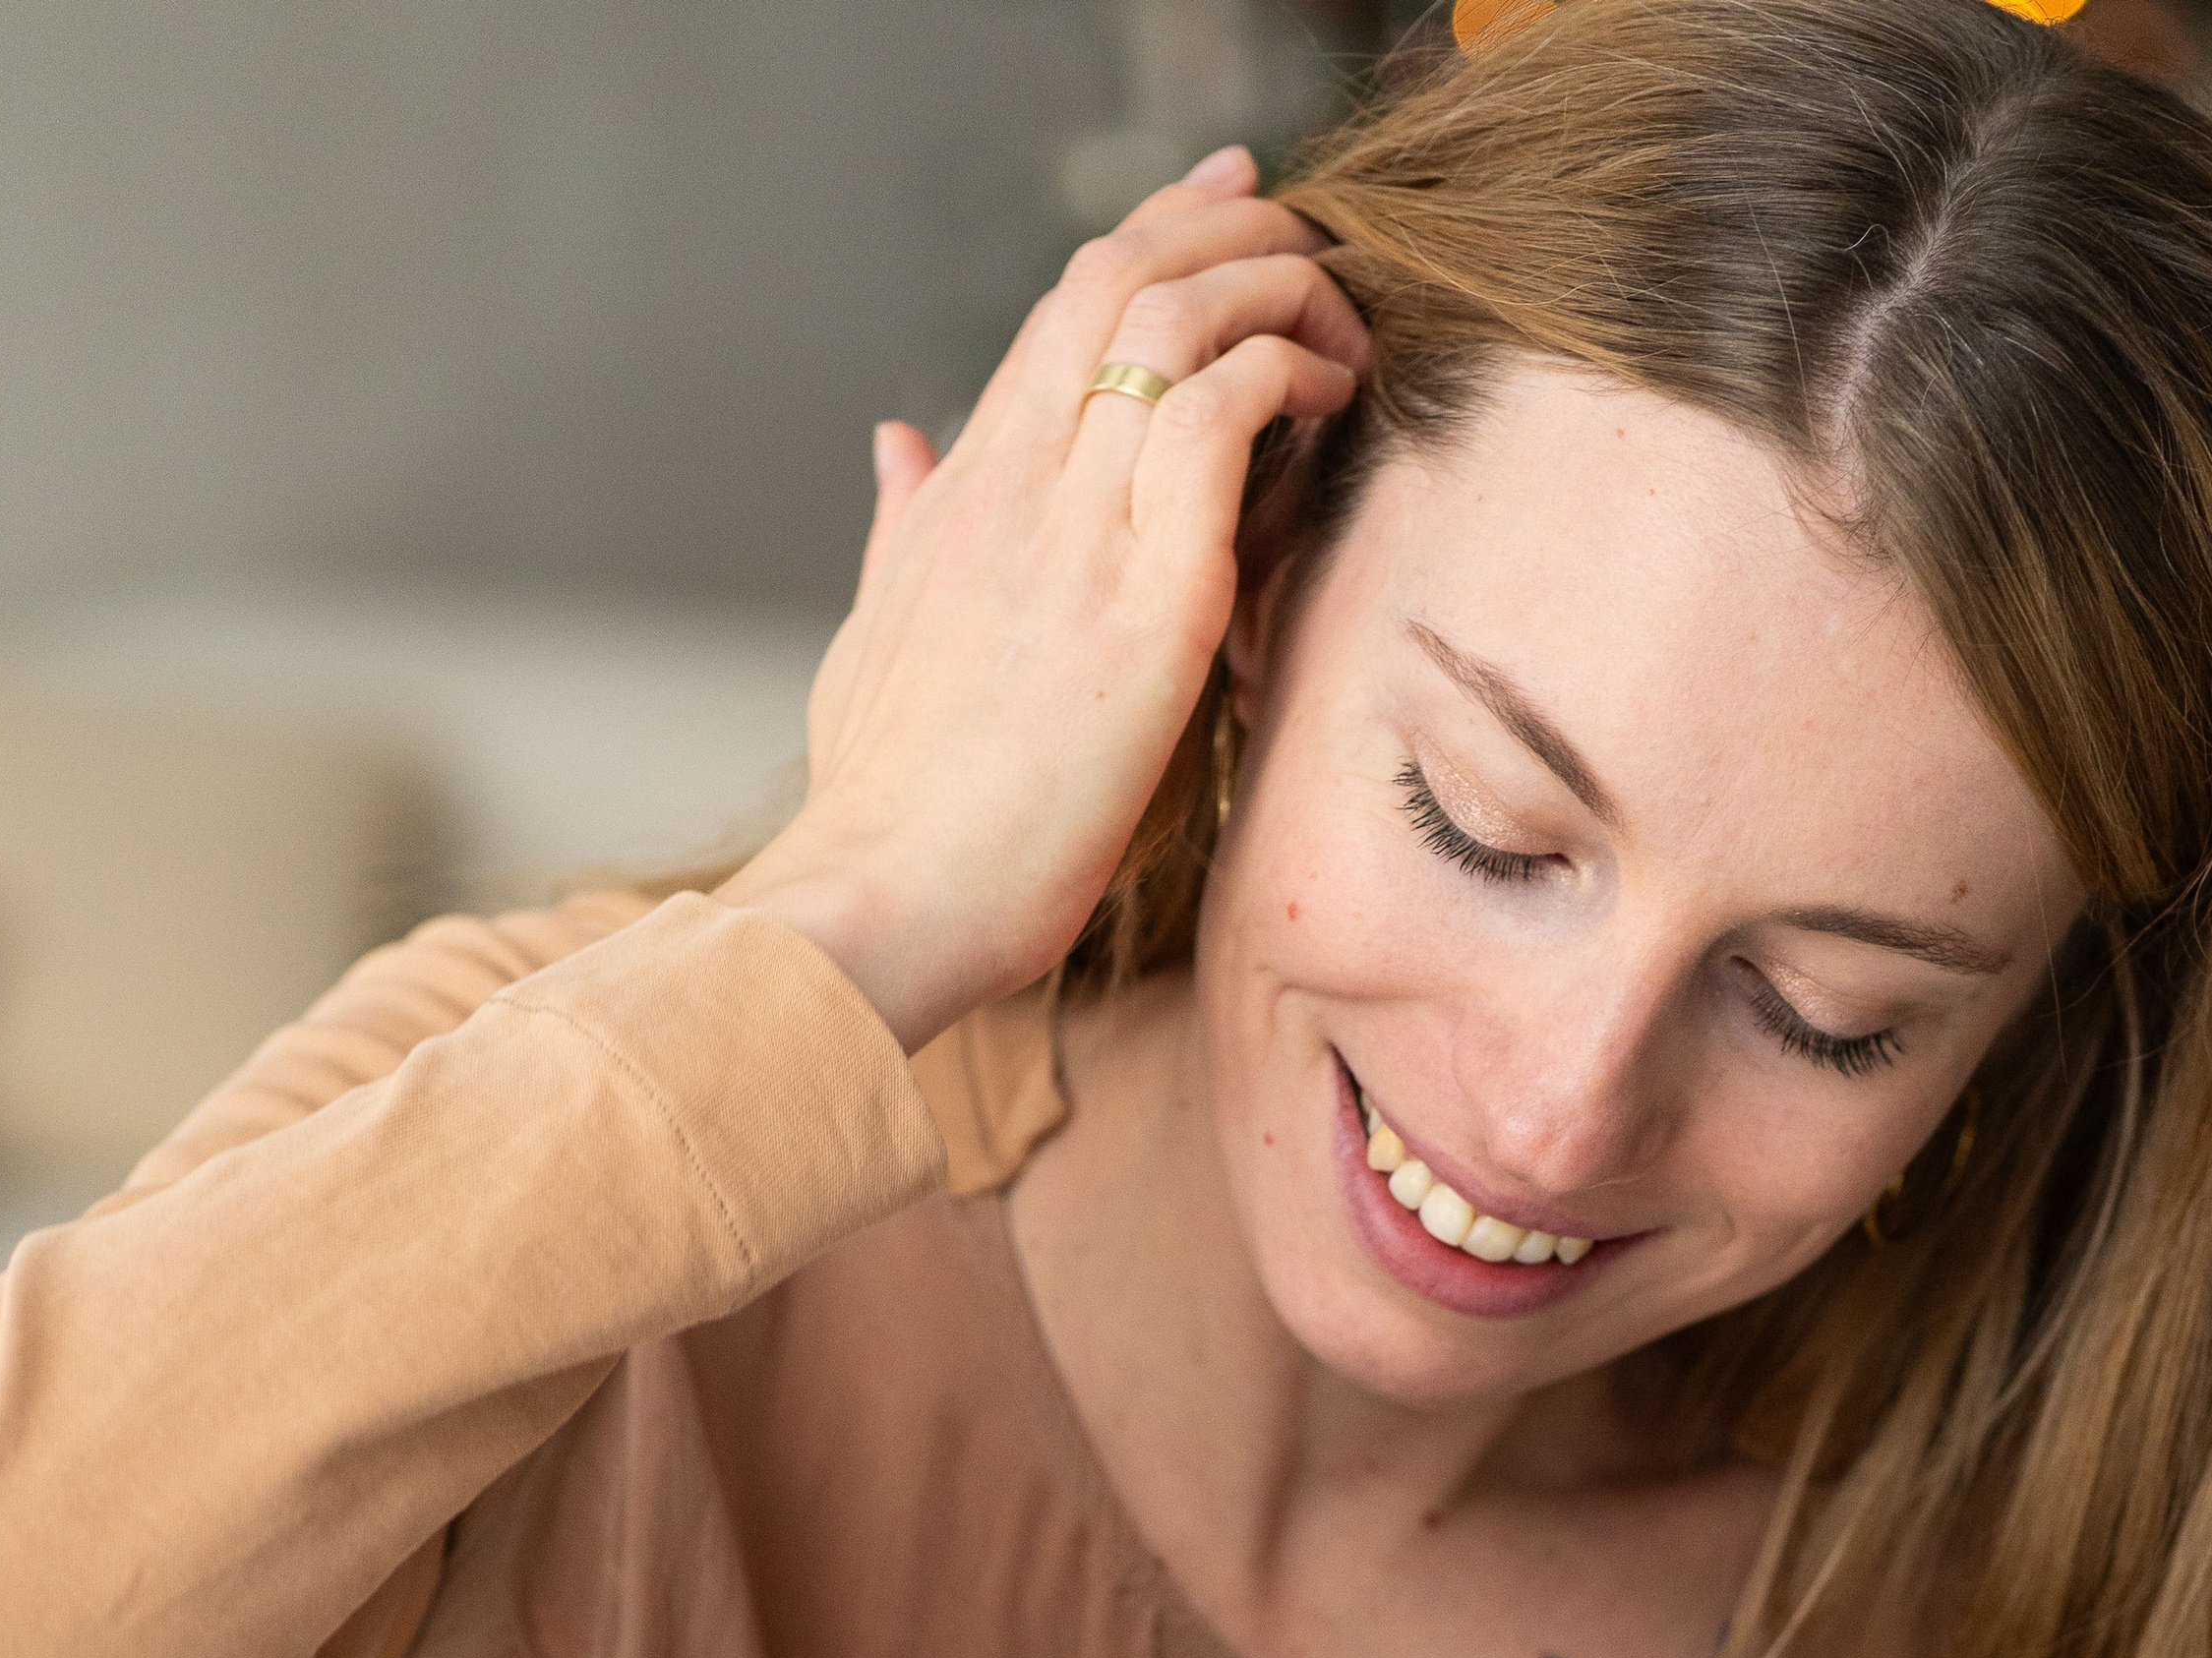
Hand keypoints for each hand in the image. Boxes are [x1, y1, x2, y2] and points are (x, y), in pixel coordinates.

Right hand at [726, 145, 1366, 1051]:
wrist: (877, 902)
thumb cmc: (884, 813)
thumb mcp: (871, 644)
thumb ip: (897, 533)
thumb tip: (895, 445)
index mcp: (960, 496)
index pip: (1062, 314)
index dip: (1152, 236)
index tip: (1225, 201)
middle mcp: (1011, 485)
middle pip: (1116, 275)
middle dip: (1224, 225)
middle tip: (1304, 233)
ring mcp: (1072, 532)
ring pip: (1173, 316)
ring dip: (1275, 289)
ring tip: (1340, 328)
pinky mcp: (1142, 599)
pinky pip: (1216, 414)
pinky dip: (1282, 373)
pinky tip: (1325, 400)